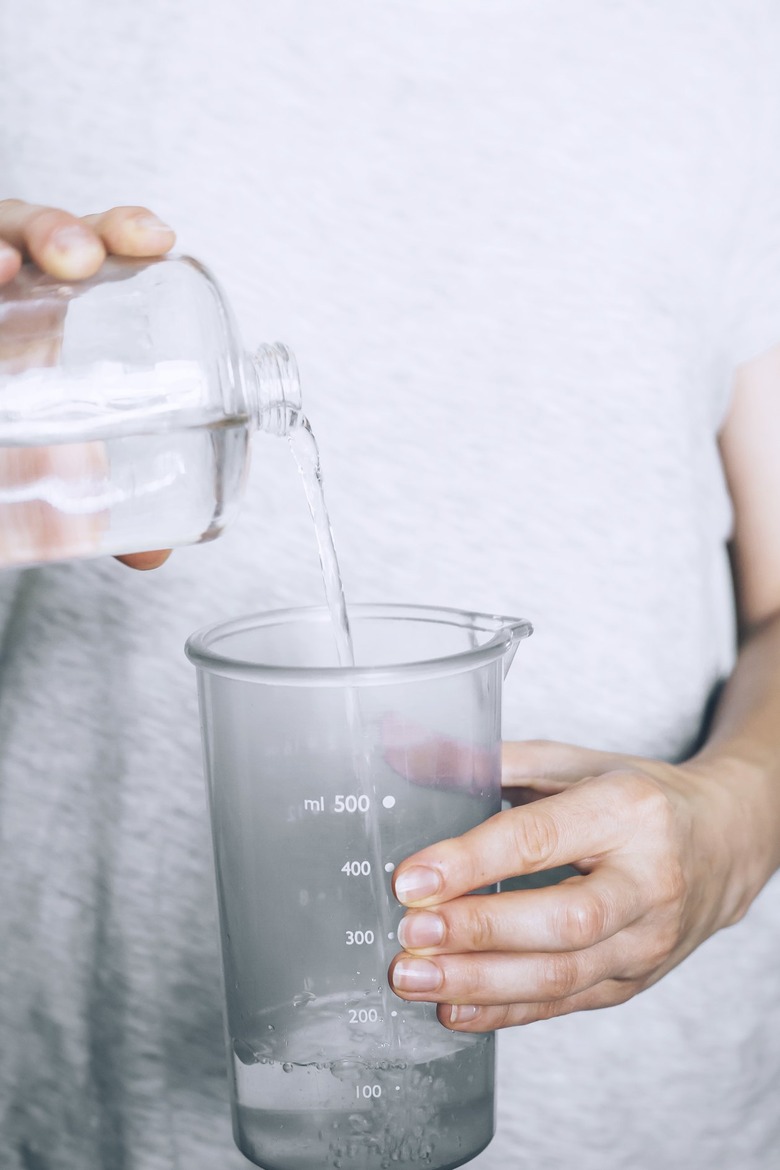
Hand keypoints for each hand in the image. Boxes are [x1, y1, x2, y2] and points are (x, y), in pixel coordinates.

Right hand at [0, 199, 175, 569]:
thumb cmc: (11, 451)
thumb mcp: (53, 473)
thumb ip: (99, 504)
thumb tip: (153, 554)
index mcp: (54, 316)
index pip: (91, 253)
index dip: (122, 232)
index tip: (158, 241)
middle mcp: (6, 297)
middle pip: (32, 233)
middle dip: (62, 229)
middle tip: (83, 259)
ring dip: (8, 241)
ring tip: (11, 267)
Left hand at [388, 739, 760, 1029]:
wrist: (724, 842)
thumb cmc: (638, 796)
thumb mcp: (573, 762)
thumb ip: (490, 759)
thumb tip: (404, 750)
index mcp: (629, 811)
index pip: (541, 840)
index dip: (470, 863)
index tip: (410, 879)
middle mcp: (649, 881)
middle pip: (561, 920)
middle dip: (478, 931)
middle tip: (410, 934)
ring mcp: (648, 940)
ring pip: (563, 976)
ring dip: (480, 983)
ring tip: (413, 979)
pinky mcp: (636, 981)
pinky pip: (567, 1005)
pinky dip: (504, 1012)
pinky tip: (453, 1009)